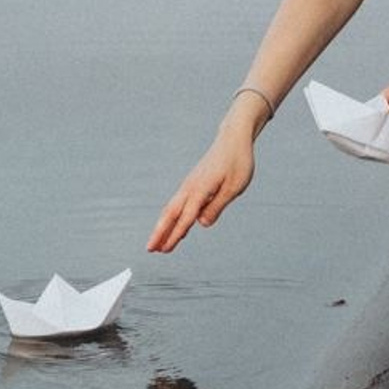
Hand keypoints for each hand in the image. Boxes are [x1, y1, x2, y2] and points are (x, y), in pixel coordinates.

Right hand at [146, 126, 255, 253]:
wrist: (233, 138)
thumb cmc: (237, 161)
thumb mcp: (234, 187)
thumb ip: (217, 206)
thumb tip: (202, 224)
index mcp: (201, 189)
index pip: (186, 217)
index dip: (175, 234)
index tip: (165, 250)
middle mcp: (191, 186)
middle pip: (170, 213)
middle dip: (160, 232)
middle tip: (150, 249)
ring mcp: (190, 183)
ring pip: (173, 208)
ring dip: (164, 226)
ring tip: (158, 244)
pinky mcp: (194, 182)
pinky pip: (180, 203)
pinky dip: (175, 217)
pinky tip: (178, 227)